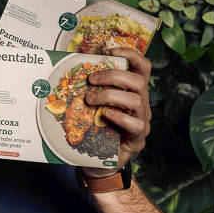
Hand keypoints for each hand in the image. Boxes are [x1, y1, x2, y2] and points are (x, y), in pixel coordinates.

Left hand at [84, 48, 151, 171]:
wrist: (99, 162)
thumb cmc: (96, 129)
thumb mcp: (93, 104)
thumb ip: (91, 88)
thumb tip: (71, 68)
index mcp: (133, 91)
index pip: (142, 67)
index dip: (131, 54)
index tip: (110, 50)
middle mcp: (141, 104)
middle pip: (138, 80)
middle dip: (112, 75)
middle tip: (91, 80)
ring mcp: (142, 121)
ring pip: (135, 99)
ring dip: (109, 95)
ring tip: (90, 100)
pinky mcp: (137, 138)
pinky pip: (135, 124)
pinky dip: (119, 117)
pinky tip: (105, 116)